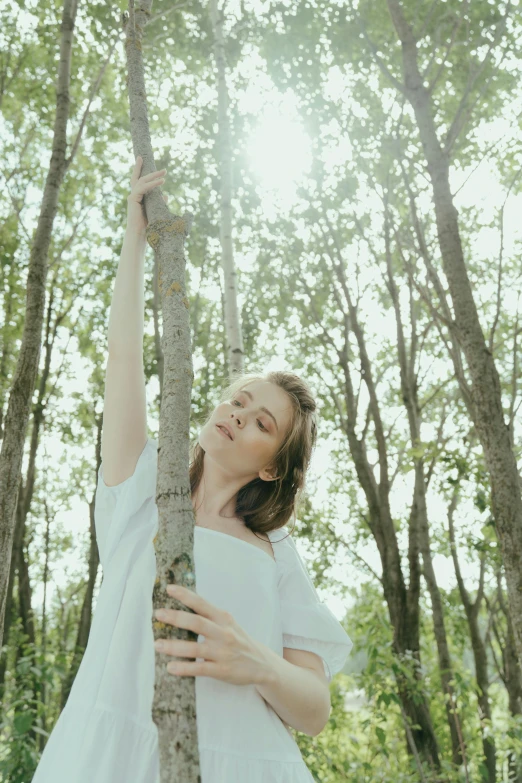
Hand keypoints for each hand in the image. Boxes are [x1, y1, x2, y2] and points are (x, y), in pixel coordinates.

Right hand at [127, 155, 167, 234]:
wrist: (139, 235)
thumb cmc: (147, 226)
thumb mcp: (156, 210)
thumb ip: (159, 202)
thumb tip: (165, 195)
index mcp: (137, 197)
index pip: (138, 180)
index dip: (138, 169)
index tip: (141, 158)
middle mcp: (133, 195)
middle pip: (140, 178)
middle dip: (150, 171)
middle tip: (163, 169)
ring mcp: (132, 196)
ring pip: (142, 181)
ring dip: (154, 176)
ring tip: (165, 173)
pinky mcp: (132, 199)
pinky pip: (143, 188)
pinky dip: (153, 184)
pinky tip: (162, 182)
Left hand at [153, 585, 270, 686]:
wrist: (262, 664)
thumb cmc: (239, 640)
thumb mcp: (229, 623)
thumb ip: (210, 616)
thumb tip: (184, 604)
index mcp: (223, 618)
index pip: (202, 604)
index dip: (186, 595)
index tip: (169, 588)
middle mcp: (223, 633)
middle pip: (197, 623)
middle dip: (176, 618)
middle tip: (158, 614)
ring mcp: (222, 652)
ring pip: (195, 648)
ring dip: (174, 646)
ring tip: (157, 644)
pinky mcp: (222, 670)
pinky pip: (200, 669)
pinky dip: (184, 668)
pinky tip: (170, 667)